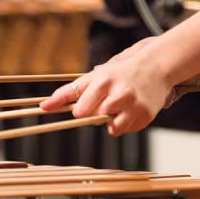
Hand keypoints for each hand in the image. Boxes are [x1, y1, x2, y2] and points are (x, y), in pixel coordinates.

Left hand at [40, 43, 176, 135]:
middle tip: (105, 102)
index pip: (79, 106)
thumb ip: (69, 92)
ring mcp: (133, 106)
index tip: (63, 107)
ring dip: (111, 122)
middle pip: (93, 119)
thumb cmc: (120, 73)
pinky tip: (131, 109)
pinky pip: (127, 130)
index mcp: (103, 81)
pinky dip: (125, 124)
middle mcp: (118, 93)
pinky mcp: (145, 116)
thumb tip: (42, 107)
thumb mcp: (95, 77)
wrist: (156, 67)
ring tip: (118, 107)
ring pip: (111, 129)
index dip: (74, 109)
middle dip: (95, 114)